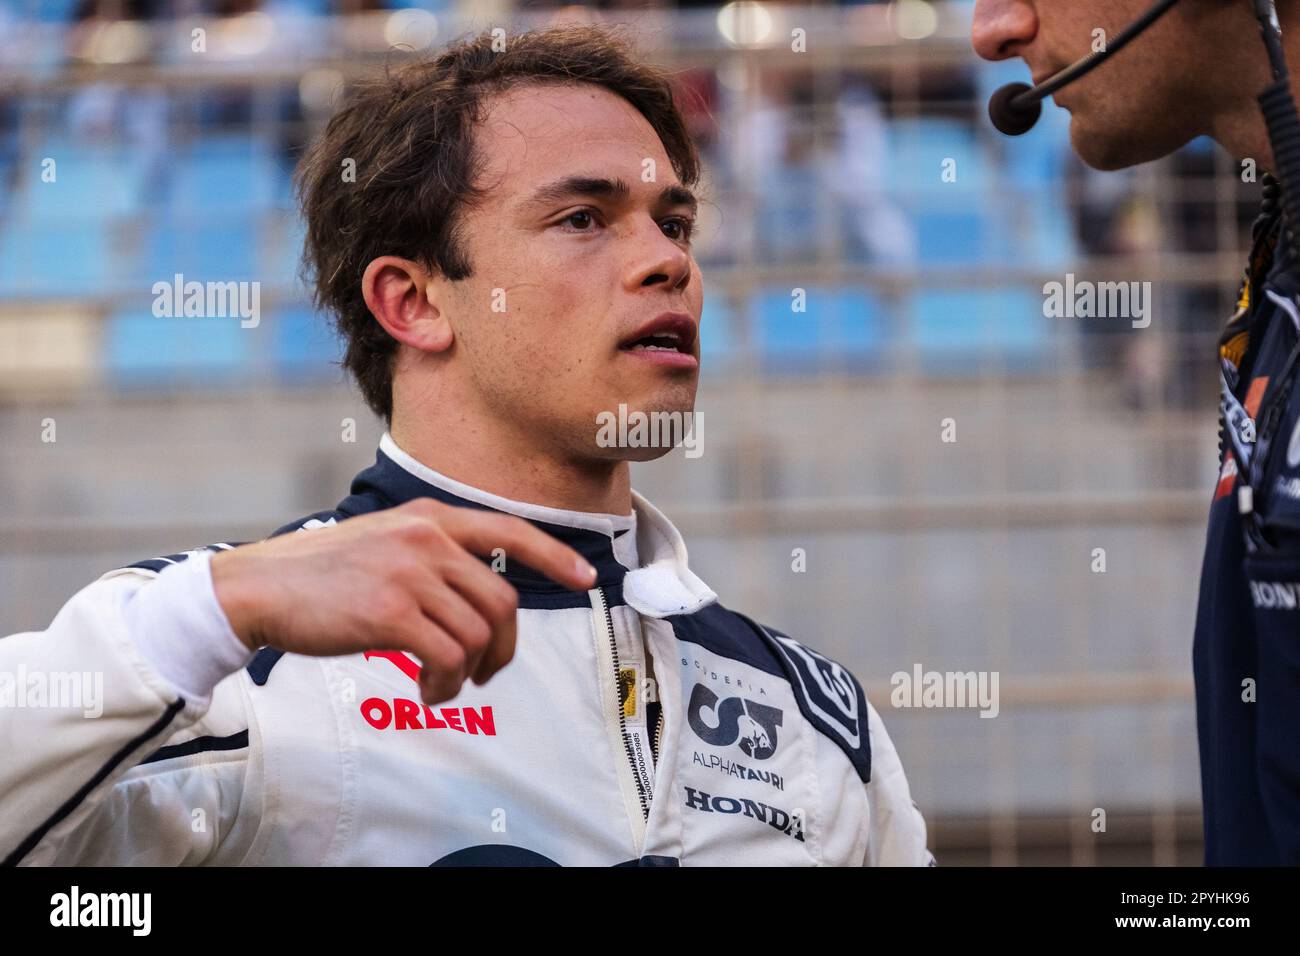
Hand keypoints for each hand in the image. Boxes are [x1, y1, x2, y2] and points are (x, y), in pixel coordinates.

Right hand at [209, 499, 596, 704]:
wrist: (258, 587)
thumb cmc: (320, 574)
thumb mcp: (384, 541)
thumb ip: (431, 554)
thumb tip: (477, 600)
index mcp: (429, 517)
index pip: (508, 530)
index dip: (552, 556)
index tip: (584, 577)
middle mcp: (426, 537)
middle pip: (502, 600)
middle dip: (504, 646)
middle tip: (484, 672)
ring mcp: (409, 572)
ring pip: (477, 633)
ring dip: (468, 672)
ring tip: (442, 685)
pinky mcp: (390, 611)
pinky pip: (448, 657)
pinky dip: (446, 684)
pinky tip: (428, 690)